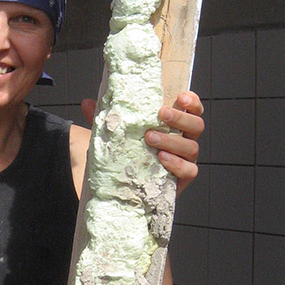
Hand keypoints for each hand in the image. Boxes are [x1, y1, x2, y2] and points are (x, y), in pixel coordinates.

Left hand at [80, 91, 203, 195]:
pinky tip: (162, 158)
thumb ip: (106, 119)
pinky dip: (177, 164)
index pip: (192, 110)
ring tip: (150, 137)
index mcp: (174, 126)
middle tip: (161, 114)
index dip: (192, 102)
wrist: (125, 189)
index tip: (181, 96)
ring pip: (192, 147)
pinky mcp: (181, 180)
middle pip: (196, 125)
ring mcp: (185, 161)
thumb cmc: (127, 155)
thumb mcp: (116, 135)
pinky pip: (189, 171)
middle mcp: (184, 141)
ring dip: (172, 140)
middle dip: (181, 118)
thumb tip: (87, 103)